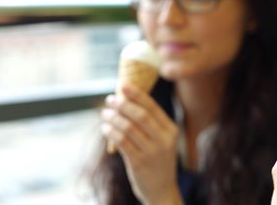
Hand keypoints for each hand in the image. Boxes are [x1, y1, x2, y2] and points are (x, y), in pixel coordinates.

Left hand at [101, 85, 181, 204]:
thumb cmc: (158, 161)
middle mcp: (164, 140)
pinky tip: (105, 128)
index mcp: (171, 130)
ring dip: (113, 118)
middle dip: (123, 105)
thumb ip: (151, 124)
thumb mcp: (162, 141)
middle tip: (110, 99)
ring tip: (105, 114)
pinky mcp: (139, 163)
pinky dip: (111, 133)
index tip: (123, 85)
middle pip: (140, 115)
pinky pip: (122, 143)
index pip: (152, 107)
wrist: (162, 190)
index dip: (137, 95)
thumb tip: (127, 101)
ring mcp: (152, 152)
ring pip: (128, 128)